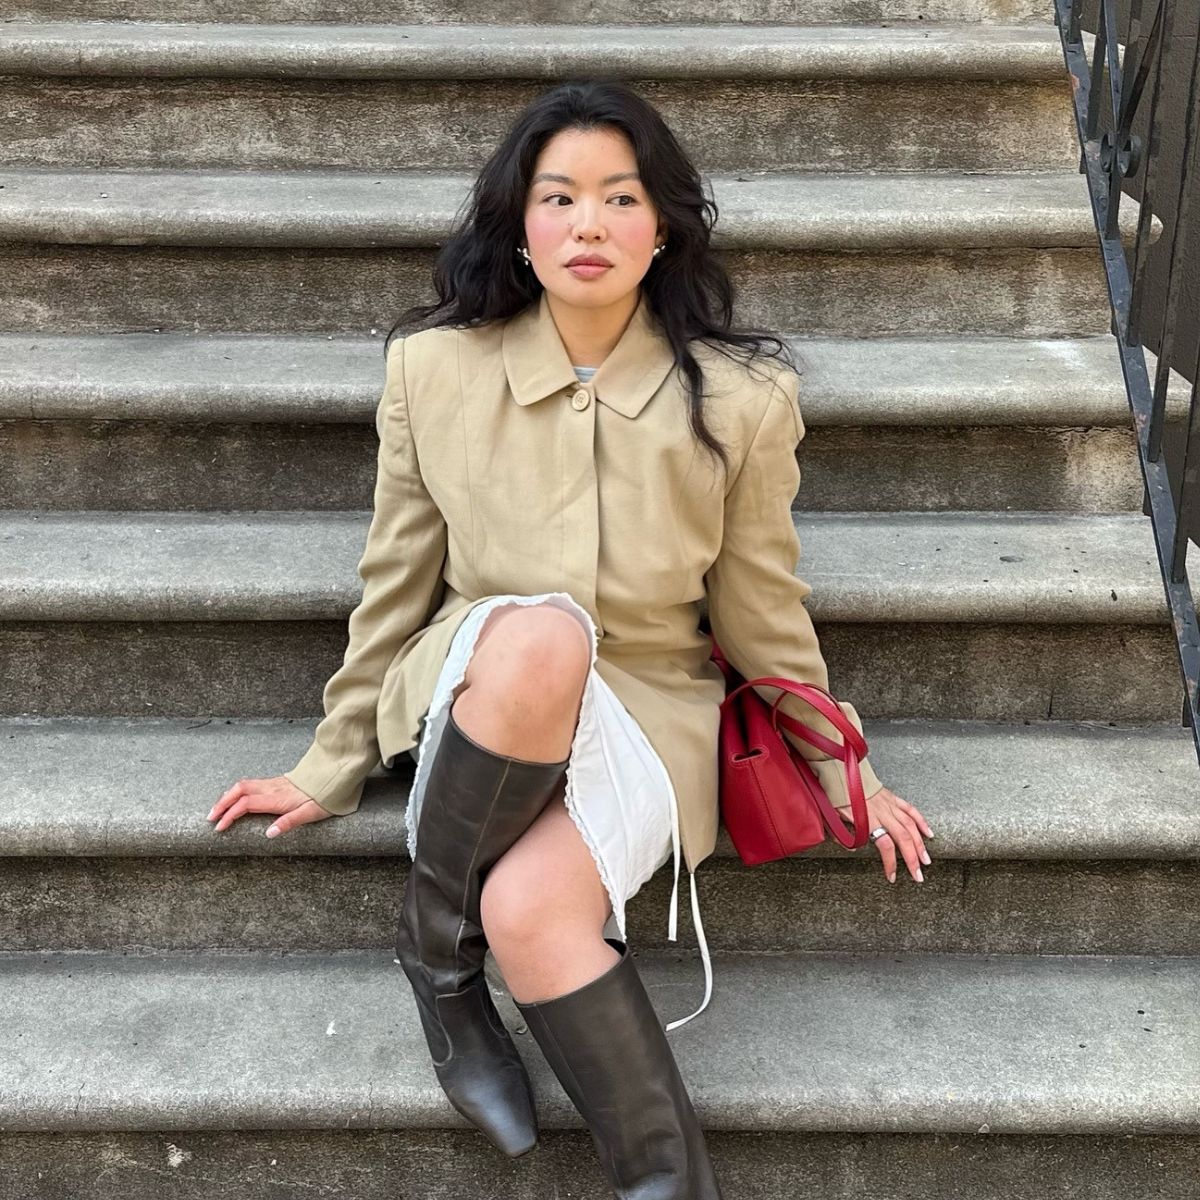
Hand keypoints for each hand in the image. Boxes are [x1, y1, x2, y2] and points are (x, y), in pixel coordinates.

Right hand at [207, 775, 333, 838]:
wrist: (333, 778)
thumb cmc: (324, 798)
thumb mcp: (310, 814)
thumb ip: (289, 823)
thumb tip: (268, 834)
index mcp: (277, 798)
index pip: (246, 804)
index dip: (230, 815)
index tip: (219, 828)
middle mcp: (272, 788)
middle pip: (239, 790)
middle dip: (221, 803)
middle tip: (210, 817)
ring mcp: (273, 783)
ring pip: (244, 784)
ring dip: (228, 795)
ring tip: (218, 809)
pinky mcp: (276, 781)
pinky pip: (251, 783)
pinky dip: (237, 791)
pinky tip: (236, 798)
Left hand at [833, 786, 932, 883]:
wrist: (840, 771)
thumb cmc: (836, 795)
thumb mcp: (833, 817)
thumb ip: (844, 835)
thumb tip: (854, 848)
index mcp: (867, 817)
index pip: (885, 844)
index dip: (890, 862)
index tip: (892, 876)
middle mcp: (882, 811)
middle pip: (903, 837)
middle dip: (912, 858)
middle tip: (918, 876)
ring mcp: (889, 803)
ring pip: (910, 825)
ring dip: (920, 844)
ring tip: (926, 860)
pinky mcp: (892, 797)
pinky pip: (910, 809)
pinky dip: (921, 821)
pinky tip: (929, 834)